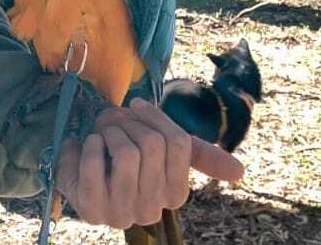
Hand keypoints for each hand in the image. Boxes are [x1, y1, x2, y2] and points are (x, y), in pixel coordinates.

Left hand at [54, 99, 243, 228]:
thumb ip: (199, 155)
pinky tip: (84, 145)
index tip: (136, 108)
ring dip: (109, 131)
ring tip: (101, 133)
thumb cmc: (124, 153)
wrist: (79, 168)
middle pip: (152, 145)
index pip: (179, 143)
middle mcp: (152, 210)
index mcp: (175, 194)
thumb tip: (240, 172)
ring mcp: (121, 213)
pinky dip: (89, 144)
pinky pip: (96, 164)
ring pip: (127, 153)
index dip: (155, 117)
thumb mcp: (162, 148)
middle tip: (114, 120)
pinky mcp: (91, 209)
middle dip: (129, 122)